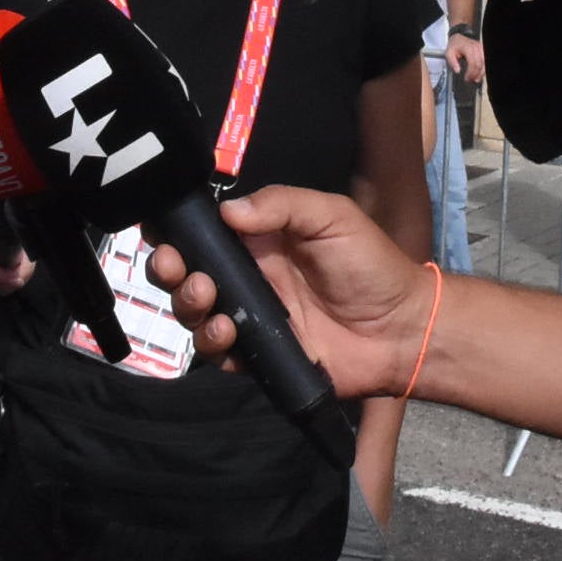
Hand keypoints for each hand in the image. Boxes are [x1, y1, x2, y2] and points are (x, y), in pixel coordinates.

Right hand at [147, 186, 432, 402]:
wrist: (401, 329)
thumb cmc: (370, 264)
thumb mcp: (332, 217)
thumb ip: (282, 205)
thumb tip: (227, 211)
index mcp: (258, 239)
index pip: (202, 231)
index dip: (174, 230)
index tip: (160, 230)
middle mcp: (246, 277)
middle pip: (185, 272)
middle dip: (168, 269)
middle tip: (175, 267)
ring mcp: (249, 317)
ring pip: (194, 312)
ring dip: (187, 304)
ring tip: (206, 296)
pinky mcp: (258, 355)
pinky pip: (218, 354)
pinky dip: (212, 345)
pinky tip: (227, 334)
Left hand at [445, 31, 485, 85]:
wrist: (459, 38)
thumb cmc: (454, 45)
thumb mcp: (449, 53)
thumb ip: (452, 62)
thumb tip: (457, 70)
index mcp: (468, 48)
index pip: (473, 63)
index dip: (470, 73)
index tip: (466, 78)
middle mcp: (477, 48)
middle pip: (479, 65)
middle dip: (475, 75)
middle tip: (470, 79)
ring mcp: (481, 49)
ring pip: (485, 64)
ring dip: (481, 73)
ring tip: (476, 79)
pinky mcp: (483, 50)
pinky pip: (486, 61)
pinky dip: (483, 69)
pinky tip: (479, 73)